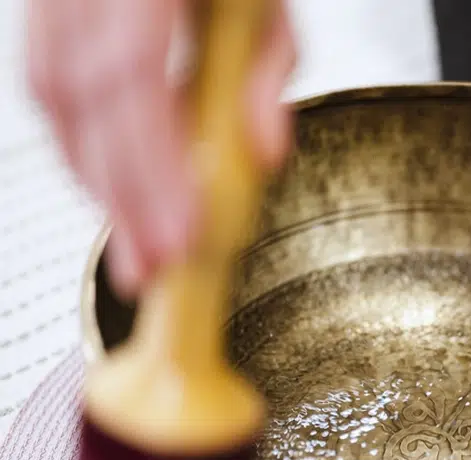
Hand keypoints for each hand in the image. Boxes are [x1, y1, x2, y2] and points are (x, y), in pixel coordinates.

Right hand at [26, 0, 295, 297]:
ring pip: (54, 97)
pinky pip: (48, 81)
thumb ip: (266, 67)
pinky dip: (83, 144)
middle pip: (82, 101)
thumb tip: (264, 152)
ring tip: (135, 241)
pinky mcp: (49, 7)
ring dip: (97, 179)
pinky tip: (111, 184)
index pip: (132, 78)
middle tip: (153, 267)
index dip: (152, 169)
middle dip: (121, 197)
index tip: (179, 237)